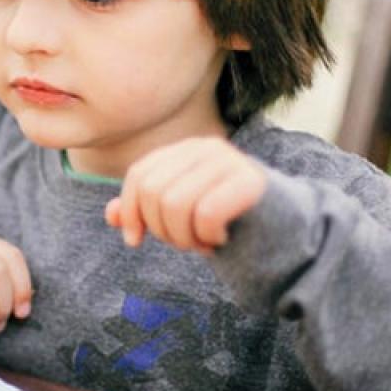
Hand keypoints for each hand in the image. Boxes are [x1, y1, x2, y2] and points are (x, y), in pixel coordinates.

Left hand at [106, 137, 266, 253]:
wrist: (280, 231)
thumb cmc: (224, 222)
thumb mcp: (178, 215)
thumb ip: (145, 210)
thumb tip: (110, 215)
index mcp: (184, 150)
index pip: (139, 175)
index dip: (130, 211)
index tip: (134, 241)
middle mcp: (206, 148)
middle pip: (153, 191)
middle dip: (162, 229)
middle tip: (185, 242)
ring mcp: (230, 161)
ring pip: (175, 204)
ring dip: (184, 237)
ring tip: (202, 242)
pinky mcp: (250, 182)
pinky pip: (206, 214)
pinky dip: (207, 237)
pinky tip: (220, 239)